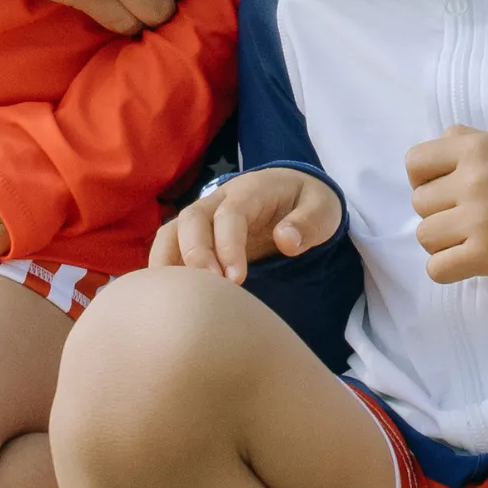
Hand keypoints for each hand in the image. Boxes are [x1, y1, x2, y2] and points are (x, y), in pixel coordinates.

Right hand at [151, 166, 343, 281]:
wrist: (293, 191)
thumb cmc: (308, 203)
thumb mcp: (323, 208)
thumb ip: (308, 223)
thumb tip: (285, 242)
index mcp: (251, 190)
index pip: (230, 213)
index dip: (228, 245)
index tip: (236, 280)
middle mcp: (219, 199)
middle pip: (191, 219)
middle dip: (194, 254)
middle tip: (208, 290)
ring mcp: (204, 216)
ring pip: (171, 231)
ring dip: (168, 262)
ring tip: (175, 298)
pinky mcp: (197, 235)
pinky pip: (170, 247)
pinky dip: (163, 269)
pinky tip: (167, 298)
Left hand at [406, 127, 487, 286]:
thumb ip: (469, 140)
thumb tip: (439, 142)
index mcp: (478, 148)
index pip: (414, 162)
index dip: (423, 179)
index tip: (445, 190)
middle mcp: (474, 179)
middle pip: (418, 203)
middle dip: (439, 212)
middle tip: (469, 217)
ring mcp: (478, 218)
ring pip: (425, 237)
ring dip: (444, 242)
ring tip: (474, 239)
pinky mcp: (485, 255)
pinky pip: (436, 268)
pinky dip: (449, 269)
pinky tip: (471, 261)